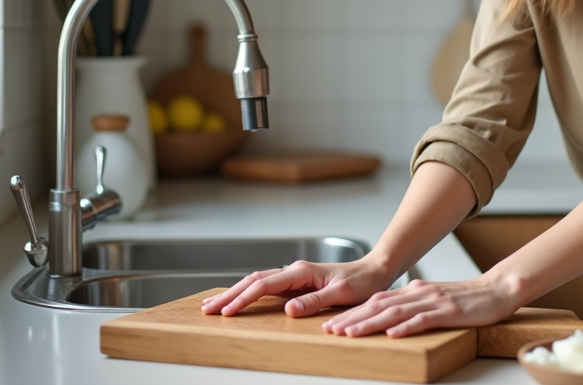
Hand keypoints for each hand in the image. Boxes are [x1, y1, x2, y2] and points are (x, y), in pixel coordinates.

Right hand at [200, 257, 394, 317]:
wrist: (376, 270)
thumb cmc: (362, 281)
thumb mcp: (341, 294)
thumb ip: (315, 301)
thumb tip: (288, 310)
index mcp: (302, 271)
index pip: (264, 285)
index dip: (243, 298)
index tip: (226, 311)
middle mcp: (294, 271)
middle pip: (254, 281)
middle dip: (229, 295)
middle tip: (206, 309)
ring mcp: (294, 276)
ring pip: (257, 283)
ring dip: (235, 293)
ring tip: (213, 305)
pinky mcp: (297, 283)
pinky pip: (266, 287)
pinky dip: (248, 293)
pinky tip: (239, 299)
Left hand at [321, 273, 521, 337]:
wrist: (497, 289)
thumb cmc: (467, 298)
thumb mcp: (434, 298)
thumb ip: (413, 304)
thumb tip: (389, 316)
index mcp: (414, 290)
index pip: (377, 301)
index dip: (353, 312)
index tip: (333, 323)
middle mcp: (419, 292)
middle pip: (379, 305)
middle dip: (352, 318)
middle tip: (331, 329)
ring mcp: (433, 301)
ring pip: (395, 312)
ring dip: (370, 323)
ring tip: (351, 333)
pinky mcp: (448, 311)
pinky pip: (424, 320)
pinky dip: (406, 327)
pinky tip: (393, 334)